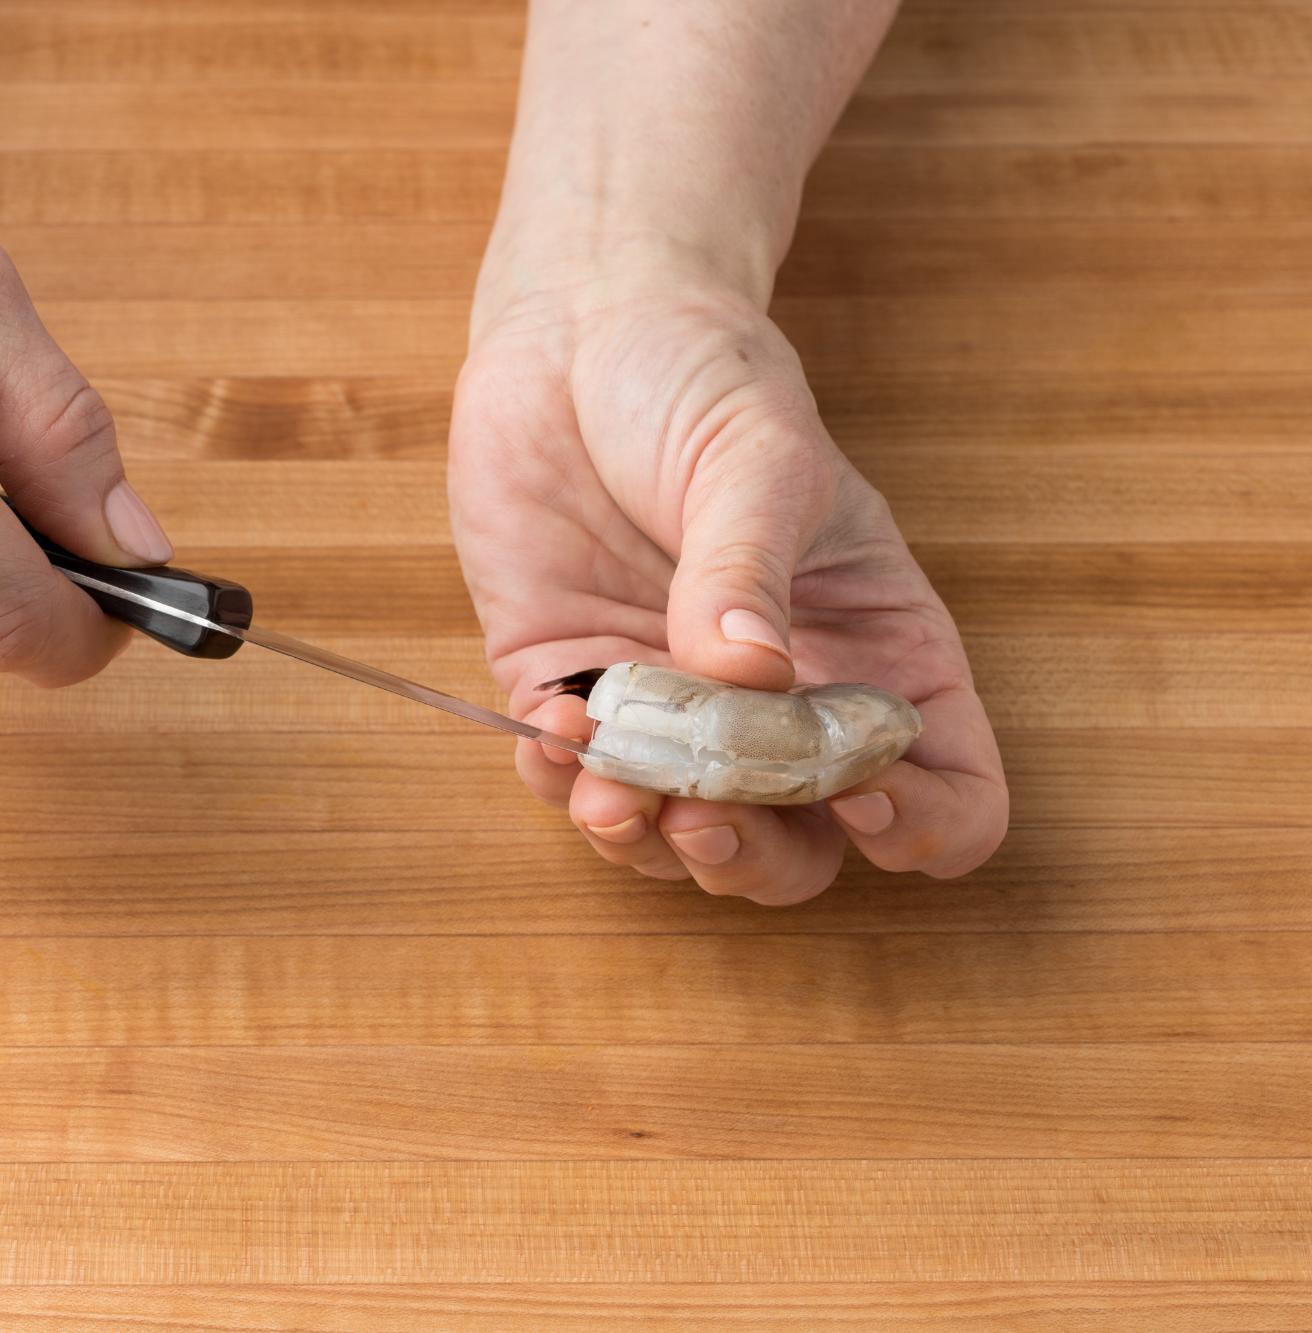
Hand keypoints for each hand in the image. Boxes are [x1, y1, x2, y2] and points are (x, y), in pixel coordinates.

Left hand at [449, 270, 1007, 903]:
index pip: (948, 785)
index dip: (923, 821)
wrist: (578, 334)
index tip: (858, 795)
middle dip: (756, 854)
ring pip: (683, 838)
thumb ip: (750, 569)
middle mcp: (781, 703)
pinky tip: (553, 732)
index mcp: (876, 650)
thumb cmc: (704, 380)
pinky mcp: (570, 688)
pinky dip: (561, 782)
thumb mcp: (758, 458)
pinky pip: (571, 779)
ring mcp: (672, 709)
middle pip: (803, 847)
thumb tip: (747, 673)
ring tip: (614, 794)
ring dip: (650, 842)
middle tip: (704, 814)